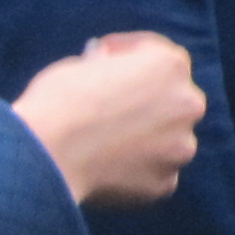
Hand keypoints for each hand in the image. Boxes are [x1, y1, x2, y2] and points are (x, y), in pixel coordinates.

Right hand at [12, 33, 205, 207]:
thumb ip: (107, 70)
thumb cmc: (58, 103)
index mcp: (168, 65)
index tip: (111, 59)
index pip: (156, 53)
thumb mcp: (80, 66)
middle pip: (172, 98)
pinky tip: (109, 169)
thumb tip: (109, 79)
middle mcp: (186, 103)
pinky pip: (155, 172)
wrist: (47, 155)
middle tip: (117, 106)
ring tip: (111, 144)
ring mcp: (180, 145)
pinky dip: (137, 171)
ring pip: (169, 140)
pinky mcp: (166, 181)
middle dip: (148, 99)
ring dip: (148, 139)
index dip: (130, 54)